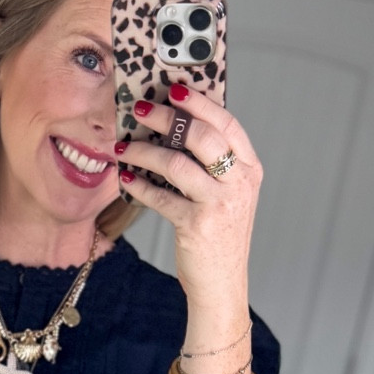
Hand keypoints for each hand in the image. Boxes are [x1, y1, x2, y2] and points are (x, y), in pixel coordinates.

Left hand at [115, 90, 261, 332]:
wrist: (223, 284)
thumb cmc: (220, 235)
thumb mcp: (228, 195)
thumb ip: (213, 163)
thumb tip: (175, 126)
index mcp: (249, 169)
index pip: (227, 124)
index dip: (200, 103)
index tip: (174, 89)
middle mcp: (239, 184)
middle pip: (202, 136)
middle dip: (166, 118)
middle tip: (139, 110)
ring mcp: (220, 205)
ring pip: (176, 163)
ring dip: (144, 151)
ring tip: (123, 146)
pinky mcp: (197, 226)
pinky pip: (160, 197)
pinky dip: (139, 186)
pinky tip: (126, 178)